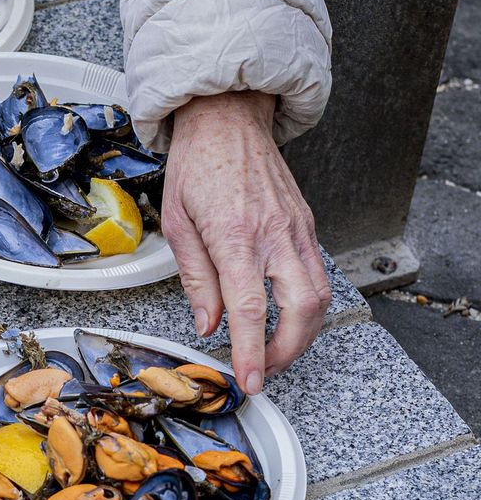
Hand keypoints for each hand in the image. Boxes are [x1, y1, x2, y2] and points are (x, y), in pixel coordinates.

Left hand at [162, 91, 331, 393]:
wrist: (228, 121)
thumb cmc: (197, 166)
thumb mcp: (177, 223)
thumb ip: (195, 278)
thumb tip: (207, 323)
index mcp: (235, 235)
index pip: (248, 308)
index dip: (251, 351)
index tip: (250, 378)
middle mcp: (274, 235)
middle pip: (302, 309)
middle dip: (288, 351)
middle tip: (265, 371)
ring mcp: (297, 230)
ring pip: (320, 296)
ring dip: (304, 333)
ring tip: (276, 352)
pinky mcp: (307, 226)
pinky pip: (319, 274)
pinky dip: (309, 305)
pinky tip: (287, 316)